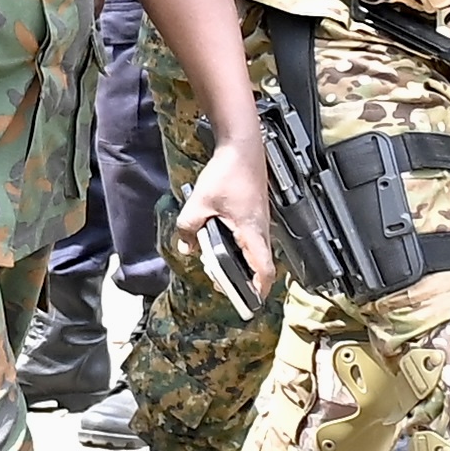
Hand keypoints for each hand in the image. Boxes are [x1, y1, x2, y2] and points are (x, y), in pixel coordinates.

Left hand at [176, 129, 275, 300]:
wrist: (242, 148)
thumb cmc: (229, 173)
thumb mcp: (200, 203)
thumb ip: (190, 227)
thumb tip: (186, 247)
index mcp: (253, 233)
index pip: (263, 272)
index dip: (257, 290)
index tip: (248, 302)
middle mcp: (262, 231)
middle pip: (258, 266)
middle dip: (240, 277)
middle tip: (218, 279)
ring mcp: (260, 223)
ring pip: (252, 252)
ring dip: (236, 260)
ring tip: (213, 259)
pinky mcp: (255, 215)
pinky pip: (249, 239)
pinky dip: (235, 245)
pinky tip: (217, 239)